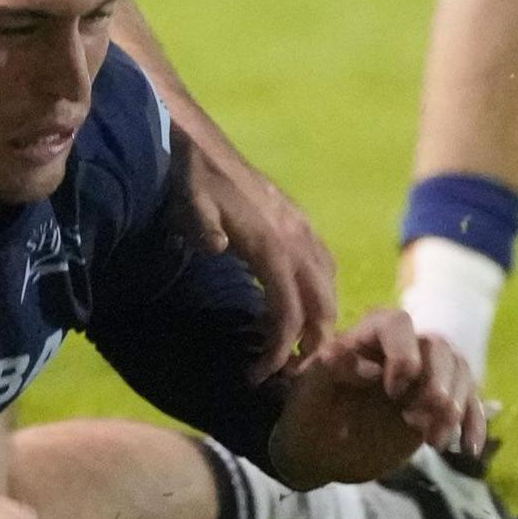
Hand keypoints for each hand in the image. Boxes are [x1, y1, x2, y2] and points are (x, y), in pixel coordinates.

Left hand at [184, 147, 338, 378]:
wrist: (197, 143)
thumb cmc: (189, 179)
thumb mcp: (188, 201)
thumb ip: (202, 224)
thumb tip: (216, 246)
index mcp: (271, 243)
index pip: (289, 311)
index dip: (280, 348)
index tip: (261, 375)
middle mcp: (296, 237)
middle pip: (321, 304)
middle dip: (312, 343)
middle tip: (289, 374)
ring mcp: (301, 227)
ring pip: (328, 284)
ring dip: (322, 319)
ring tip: (300, 349)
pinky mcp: (298, 220)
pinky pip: (324, 263)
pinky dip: (321, 291)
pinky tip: (306, 305)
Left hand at [305, 307, 485, 456]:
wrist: (321, 450)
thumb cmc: (310, 412)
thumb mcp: (310, 388)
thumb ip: (332, 368)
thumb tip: (372, 367)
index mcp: (368, 336)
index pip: (398, 324)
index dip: (403, 353)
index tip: (392, 391)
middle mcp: (402, 349)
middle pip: (439, 347)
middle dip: (437, 383)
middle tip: (416, 420)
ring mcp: (425, 377)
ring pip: (460, 372)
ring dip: (455, 406)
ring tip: (432, 440)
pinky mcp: (439, 405)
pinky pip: (471, 405)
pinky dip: (474, 424)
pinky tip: (467, 449)